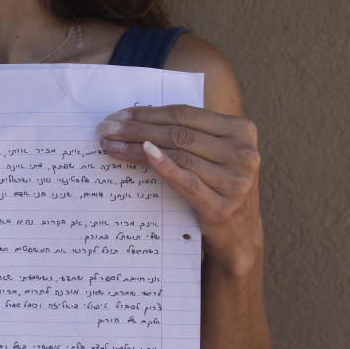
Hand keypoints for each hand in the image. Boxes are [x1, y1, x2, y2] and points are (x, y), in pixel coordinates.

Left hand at [96, 104, 261, 270]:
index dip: (149, 113)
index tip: (119, 115)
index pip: (186, 114)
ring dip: (137, 147)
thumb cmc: (217, 188)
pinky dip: (163, 165)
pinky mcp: (221, 207)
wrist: (238, 236)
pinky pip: (186, 181)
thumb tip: (136, 119)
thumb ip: (190, 135)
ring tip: (110, 145)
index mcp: (242, 131)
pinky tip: (142, 153)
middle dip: (137, 128)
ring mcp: (235, 181)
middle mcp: (243, 153)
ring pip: (178, 155)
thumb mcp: (214, 155)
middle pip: (178, 134)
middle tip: (106, 128)